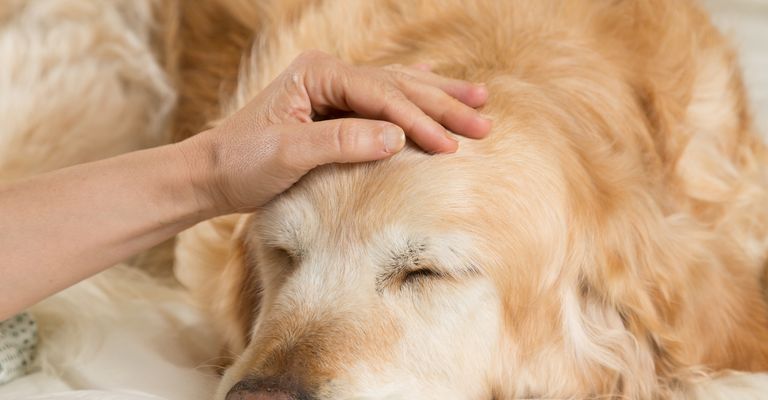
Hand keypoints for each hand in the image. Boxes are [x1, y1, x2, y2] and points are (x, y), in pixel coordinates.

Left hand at [179, 50, 490, 215]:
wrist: (211, 173)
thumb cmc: (242, 163)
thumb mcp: (287, 155)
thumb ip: (341, 142)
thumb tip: (396, 137)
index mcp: (318, 75)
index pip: (382, 95)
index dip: (419, 120)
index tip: (451, 146)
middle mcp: (328, 74)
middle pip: (398, 85)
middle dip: (443, 104)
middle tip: (484, 121)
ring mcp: (332, 88)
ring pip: (397, 86)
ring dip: (438, 95)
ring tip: (479, 97)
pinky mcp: (334, 107)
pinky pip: (383, 95)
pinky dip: (412, 90)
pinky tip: (432, 75)